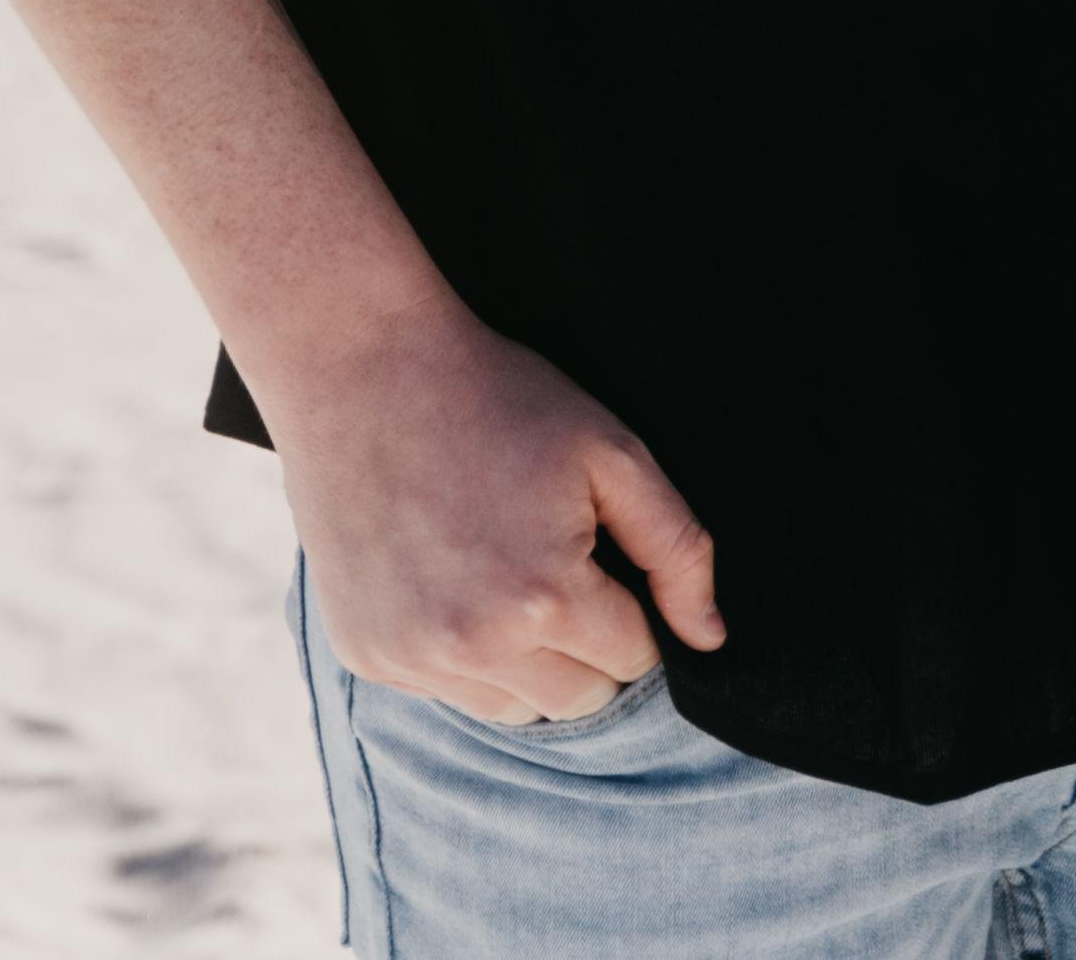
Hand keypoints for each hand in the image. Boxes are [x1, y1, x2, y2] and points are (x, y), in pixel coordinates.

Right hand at [257, 292, 722, 725]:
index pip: (634, 658)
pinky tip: (452, 575)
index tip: (601, 548)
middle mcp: (474, 649)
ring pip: (515, 709)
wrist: (365, 368)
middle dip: (587, 641)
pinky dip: (464, 653)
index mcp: (544, 600)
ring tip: (505, 566)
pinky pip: (448, 692)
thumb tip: (709, 639)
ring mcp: (413, 659)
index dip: (631, 602)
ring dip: (527, 660)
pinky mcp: (368, 657)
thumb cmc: (499, 399)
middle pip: (578, 699)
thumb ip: (676, 548)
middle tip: (559, 558)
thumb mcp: (609, 451)